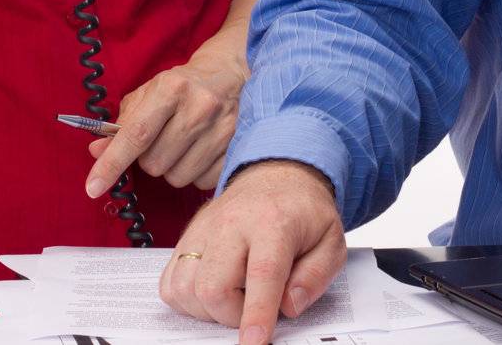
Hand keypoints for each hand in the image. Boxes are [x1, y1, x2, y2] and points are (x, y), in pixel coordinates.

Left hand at [84, 50, 248, 196]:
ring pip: (176, 178)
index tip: (92, 187)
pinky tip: (199, 152)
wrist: (229, 74)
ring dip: (171, 168)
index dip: (112, 163)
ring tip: (181, 145)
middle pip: (154, 164)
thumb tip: (96, 152)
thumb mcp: (149, 94)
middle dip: (148, 159)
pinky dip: (194, 174)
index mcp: (172, 88)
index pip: (136, 134)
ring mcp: (223, 128)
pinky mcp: (238, 146)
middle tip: (159, 140)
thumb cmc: (181, 87)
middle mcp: (200, 107)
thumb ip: (121, 124)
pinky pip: (201, 182)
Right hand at [160, 160, 345, 344]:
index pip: (262, 273)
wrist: (277, 174)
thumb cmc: (303, 211)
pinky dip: (187, 300)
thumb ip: (316, 276)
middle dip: (231, 316)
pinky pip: (170, 283)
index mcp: (273, 222)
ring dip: (208, 310)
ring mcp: (204, 229)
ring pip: (184, 288)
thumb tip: (288, 306)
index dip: (257, 314)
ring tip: (236, 297)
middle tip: (254, 307)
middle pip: (212, 287)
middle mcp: (232, 223)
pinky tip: (214, 291)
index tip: (254, 341)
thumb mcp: (331, 240)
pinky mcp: (186, 237)